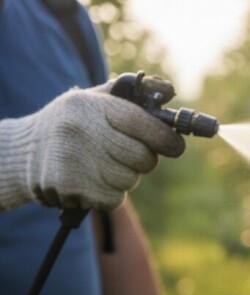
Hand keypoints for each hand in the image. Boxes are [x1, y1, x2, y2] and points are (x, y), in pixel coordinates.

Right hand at [0, 79, 183, 210]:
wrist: (24, 153)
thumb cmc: (72, 124)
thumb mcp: (96, 100)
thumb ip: (134, 94)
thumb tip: (170, 90)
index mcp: (92, 106)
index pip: (144, 123)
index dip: (166, 138)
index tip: (175, 146)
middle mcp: (82, 131)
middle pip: (144, 158)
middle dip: (144, 160)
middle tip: (128, 155)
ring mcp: (75, 160)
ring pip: (130, 180)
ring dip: (124, 178)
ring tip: (102, 166)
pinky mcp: (70, 188)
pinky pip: (114, 199)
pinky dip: (110, 195)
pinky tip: (91, 182)